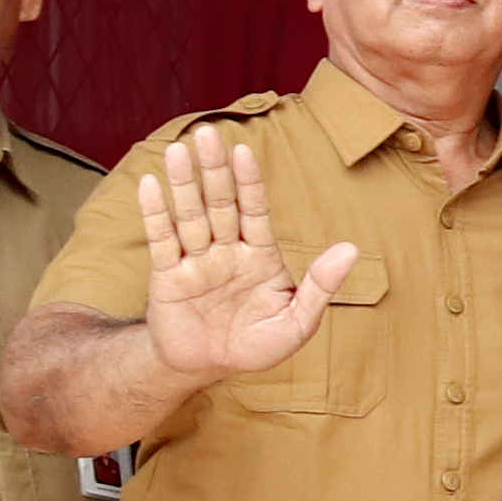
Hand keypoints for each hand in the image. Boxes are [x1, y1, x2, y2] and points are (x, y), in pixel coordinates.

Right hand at [133, 128, 355, 381]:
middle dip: (215, 170)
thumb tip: (351, 249)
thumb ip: (321, 286)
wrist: (207, 368)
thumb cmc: (256, 345)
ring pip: (189, 215)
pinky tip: (150, 185)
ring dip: (183, 183)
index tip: (244, 150)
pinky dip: (155, 213)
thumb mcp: (297, 323)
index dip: (249, 181)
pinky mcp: (167, 276)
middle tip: (208, 132)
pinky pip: (161, 240)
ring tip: (178, 149)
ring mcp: (195, 261)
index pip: (254, 209)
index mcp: (260, 255)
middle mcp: (226, 250)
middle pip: (220, 203)